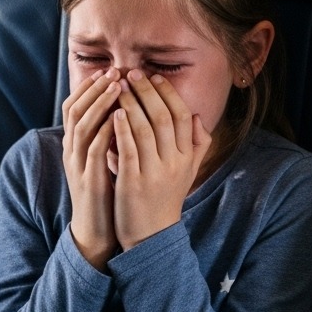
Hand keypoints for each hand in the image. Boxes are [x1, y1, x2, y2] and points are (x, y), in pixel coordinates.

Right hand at [62, 70, 120, 269]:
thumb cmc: (105, 191)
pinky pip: (95, 150)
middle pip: (74, 110)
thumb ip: (106, 134)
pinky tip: (120, 117)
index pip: (73, 106)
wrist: (97, 231)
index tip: (107, 70)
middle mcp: (71, 152)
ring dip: (100, 103)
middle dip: (94, 89)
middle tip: (113, 71)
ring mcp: (77, 166)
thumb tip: (121, 106)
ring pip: (82, 126)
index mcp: (74, 145)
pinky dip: (106, 130)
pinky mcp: (89, 180)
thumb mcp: (103, 158)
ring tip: (118, 86)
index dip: (88, 87)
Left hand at [111, 71, 212, 250]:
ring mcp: (154, 173)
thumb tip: (197, 117)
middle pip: (164, 118)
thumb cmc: (166, 199)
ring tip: (119, 87)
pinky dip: (122, 129)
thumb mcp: (188, 172)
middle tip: (132, 74)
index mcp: (187, 158)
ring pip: (145, 130)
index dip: (169, 94)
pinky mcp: (134, 184)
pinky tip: (114, 113)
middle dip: (147, 92)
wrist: (150, 237)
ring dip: (132, 104)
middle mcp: (174, 163)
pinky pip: (129, 150)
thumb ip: (197, 145)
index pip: (182, 116)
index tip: (154, 77)